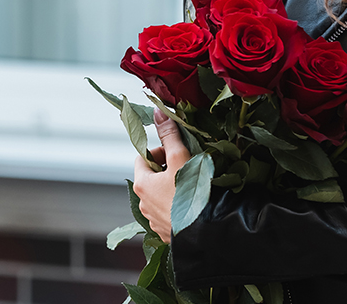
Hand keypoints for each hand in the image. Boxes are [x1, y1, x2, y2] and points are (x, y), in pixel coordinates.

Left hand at [133, 109, 189, 243]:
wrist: (205, 232)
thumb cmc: (191, 193)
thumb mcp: (181, 158)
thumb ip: (169, 135)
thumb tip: (158, 113)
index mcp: (142, 184)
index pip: (143, 158)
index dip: (159, 151)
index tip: (175, 152)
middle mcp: (143, 203)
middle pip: (151, 178)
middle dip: (167, 170)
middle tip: (187, 168)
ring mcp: (153, 220)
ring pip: (160, 196)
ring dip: (172, 189)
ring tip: (192, 187)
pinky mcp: (166, 233)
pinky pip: (168, 213)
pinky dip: (176, 206)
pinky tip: (192, 205)